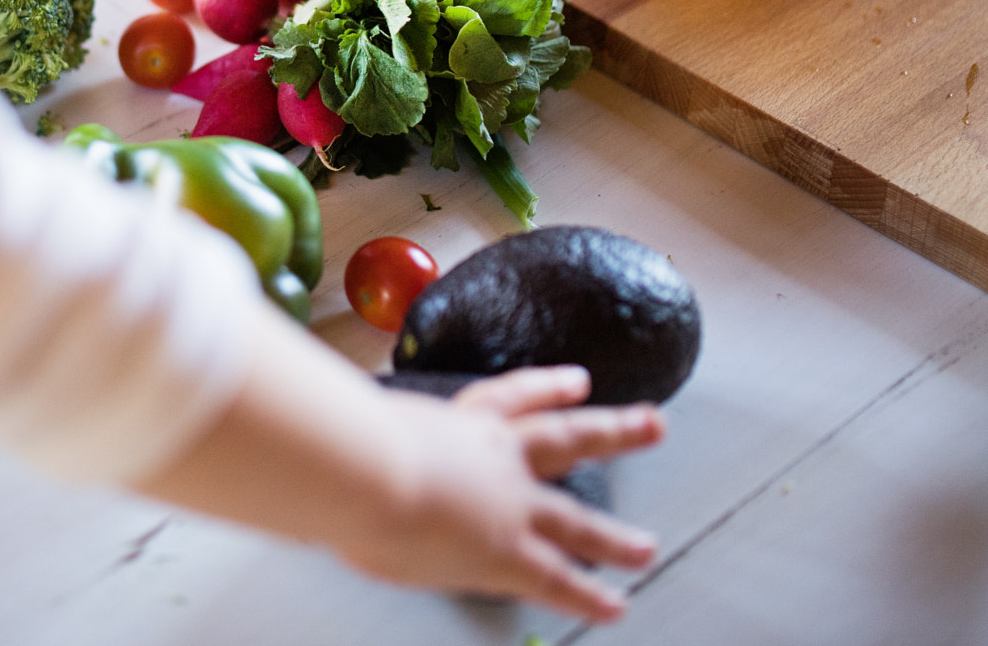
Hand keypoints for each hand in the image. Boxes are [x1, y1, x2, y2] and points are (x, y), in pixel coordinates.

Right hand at [341, 366, 663, 619]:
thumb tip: (334, 463)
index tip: (578, 382)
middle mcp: (496, 459)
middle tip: (654, 422)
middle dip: (613, 431)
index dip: (547, 388)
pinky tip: (616, 606)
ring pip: (575, 521)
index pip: (511, 399)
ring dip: (614, 538)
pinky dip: (588, 595)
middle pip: (567, 439)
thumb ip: (360, 448)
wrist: (366, 471)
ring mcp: (509, 507)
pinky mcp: (509, 554)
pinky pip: (557, 579)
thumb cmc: (345, 448)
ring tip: (645, 548)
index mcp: (458, 423)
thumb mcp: (357, 435)